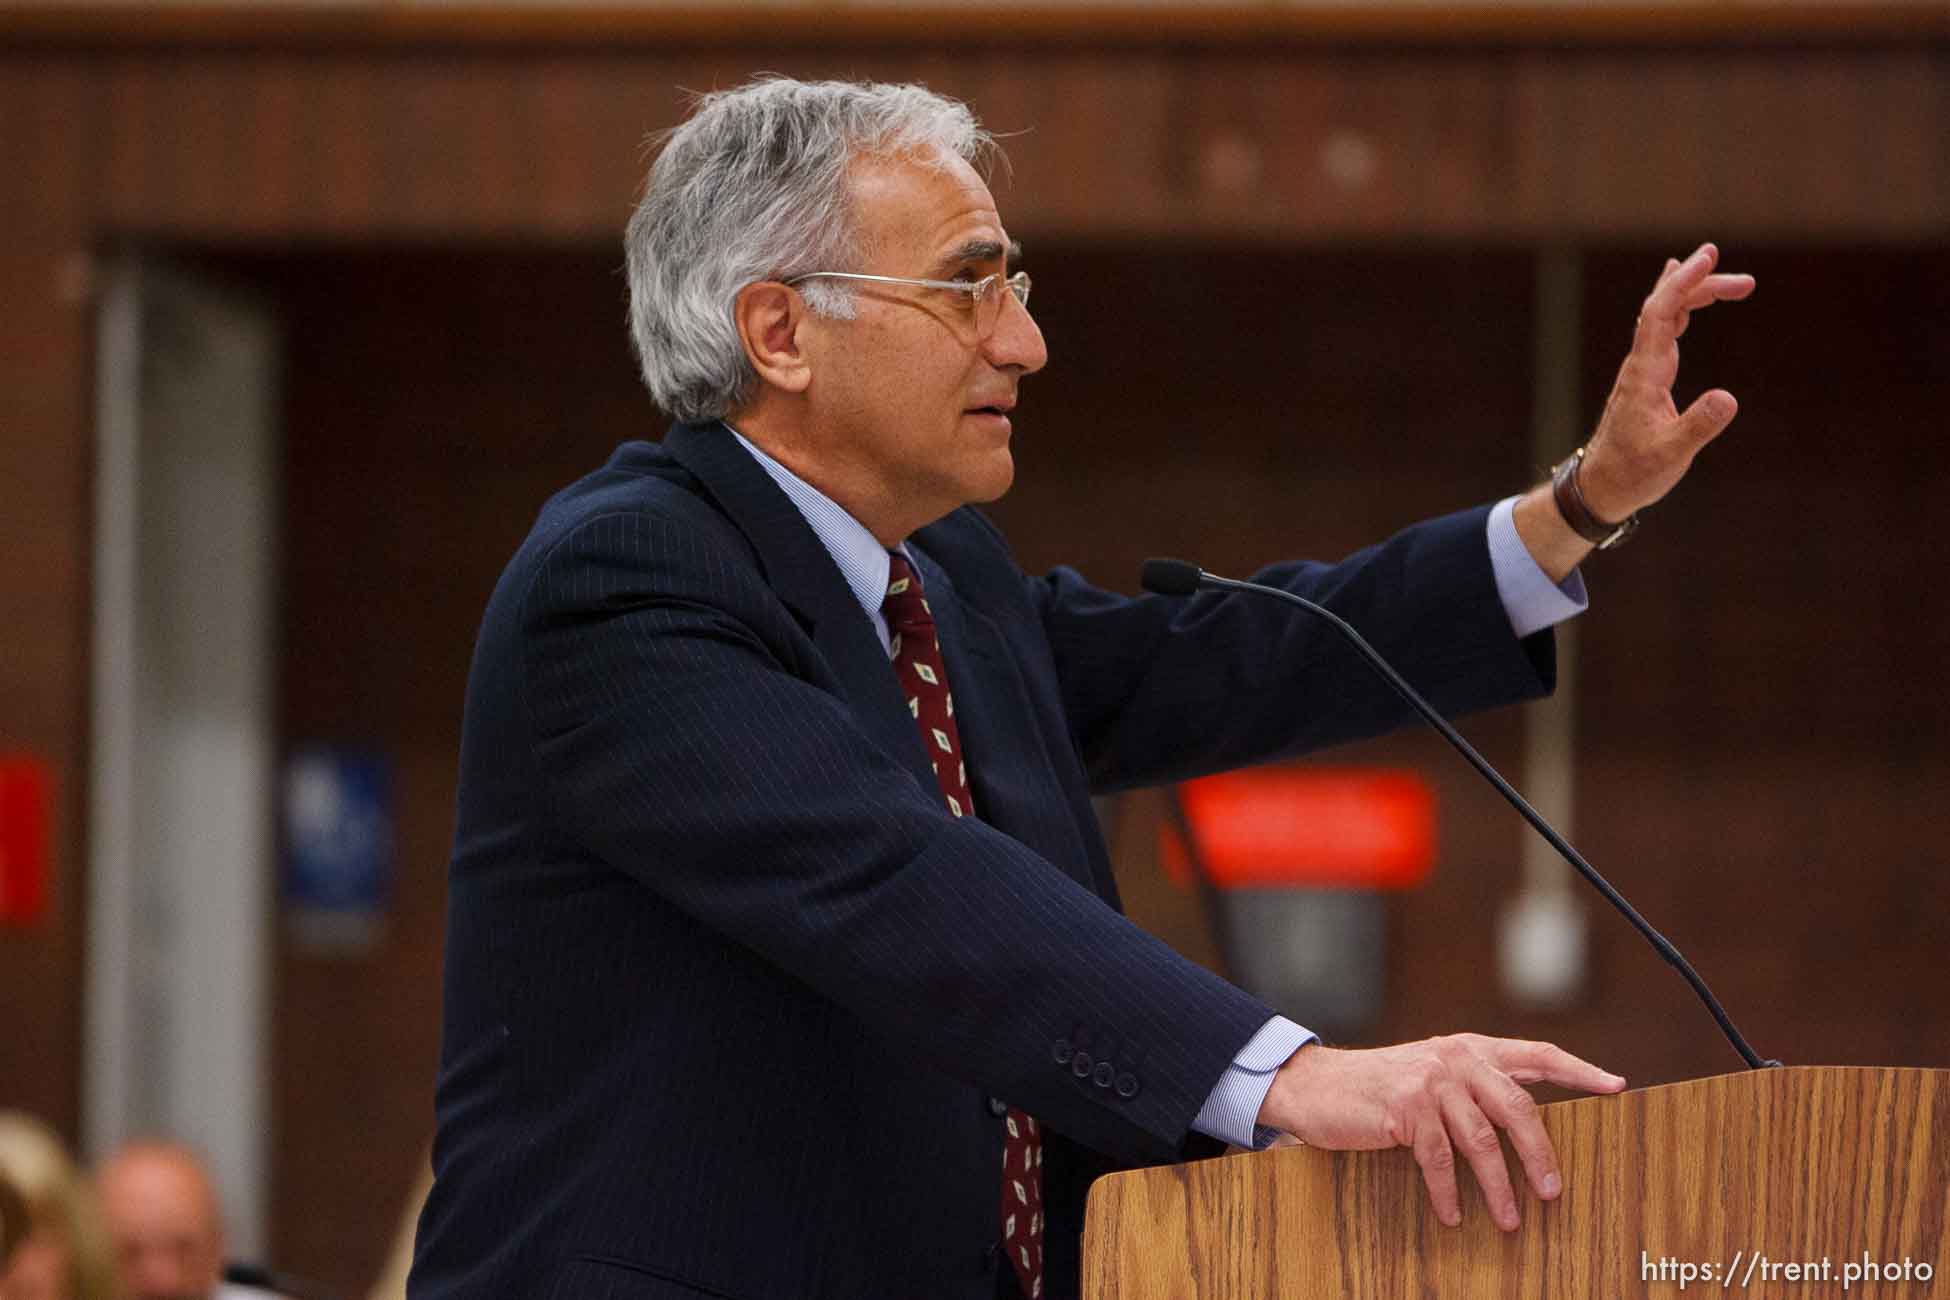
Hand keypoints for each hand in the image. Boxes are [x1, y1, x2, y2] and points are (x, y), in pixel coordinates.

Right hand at [1254, 1034, 1625, 1230]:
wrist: (1317, 1085)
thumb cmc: (1378, 1088)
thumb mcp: (1431, 1075)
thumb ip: (1472, 1087)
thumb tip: (1523, 1125)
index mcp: (1471, 1048)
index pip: (1538, 1054)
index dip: (1579, 1071)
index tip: (1616, 1087)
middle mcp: (1456, 1059)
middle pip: (1518, 1106)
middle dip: (1540, 1154)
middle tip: (1554, 1193)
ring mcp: (1430, 1082)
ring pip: (1480, 1140)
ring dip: (1499, 1186)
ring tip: (1510, 1219)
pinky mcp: (1404, 1108)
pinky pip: (1438, 1158)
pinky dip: (1448, 1192)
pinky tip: (1454, 1215)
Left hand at [1578, 243, 1755, 521]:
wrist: (1601, 487)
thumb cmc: (1633, 472)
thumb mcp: (1670, 454)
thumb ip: (1698, 426)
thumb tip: (1728, 398)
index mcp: (1645, 375)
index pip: (1661, 315)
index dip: (1682, 284)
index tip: (1706, 259)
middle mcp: (1641, 365)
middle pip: (1665, 309)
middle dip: (1699, 286)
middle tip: (1744, 280)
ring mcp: (1642, 370)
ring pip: (1664, 318)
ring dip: (1694, 296)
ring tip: (1730, 281)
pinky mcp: (1647, 379)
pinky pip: (1661, 332)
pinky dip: (1680, 311)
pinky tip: (1688, 302)